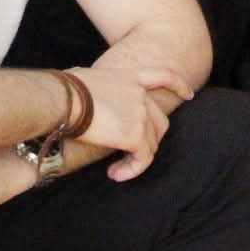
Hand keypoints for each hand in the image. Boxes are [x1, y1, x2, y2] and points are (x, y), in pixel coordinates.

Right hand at [70, 61, 192, 181]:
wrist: (61, 99)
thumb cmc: (61, 89)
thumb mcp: (83, 77)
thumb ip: (94, 85)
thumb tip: (80, 90)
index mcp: (129, 76)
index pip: (163, 76)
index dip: (179, 85)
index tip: (188, 94)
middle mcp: (140, 94)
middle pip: (159, 122)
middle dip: (148, 141)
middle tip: (129, 155)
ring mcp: (141, 114)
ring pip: (151, 144)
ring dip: (135, 161)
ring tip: (115, 171)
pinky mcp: (136, 135)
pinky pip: (143, 159)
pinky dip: (132, 170)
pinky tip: (115, 174)